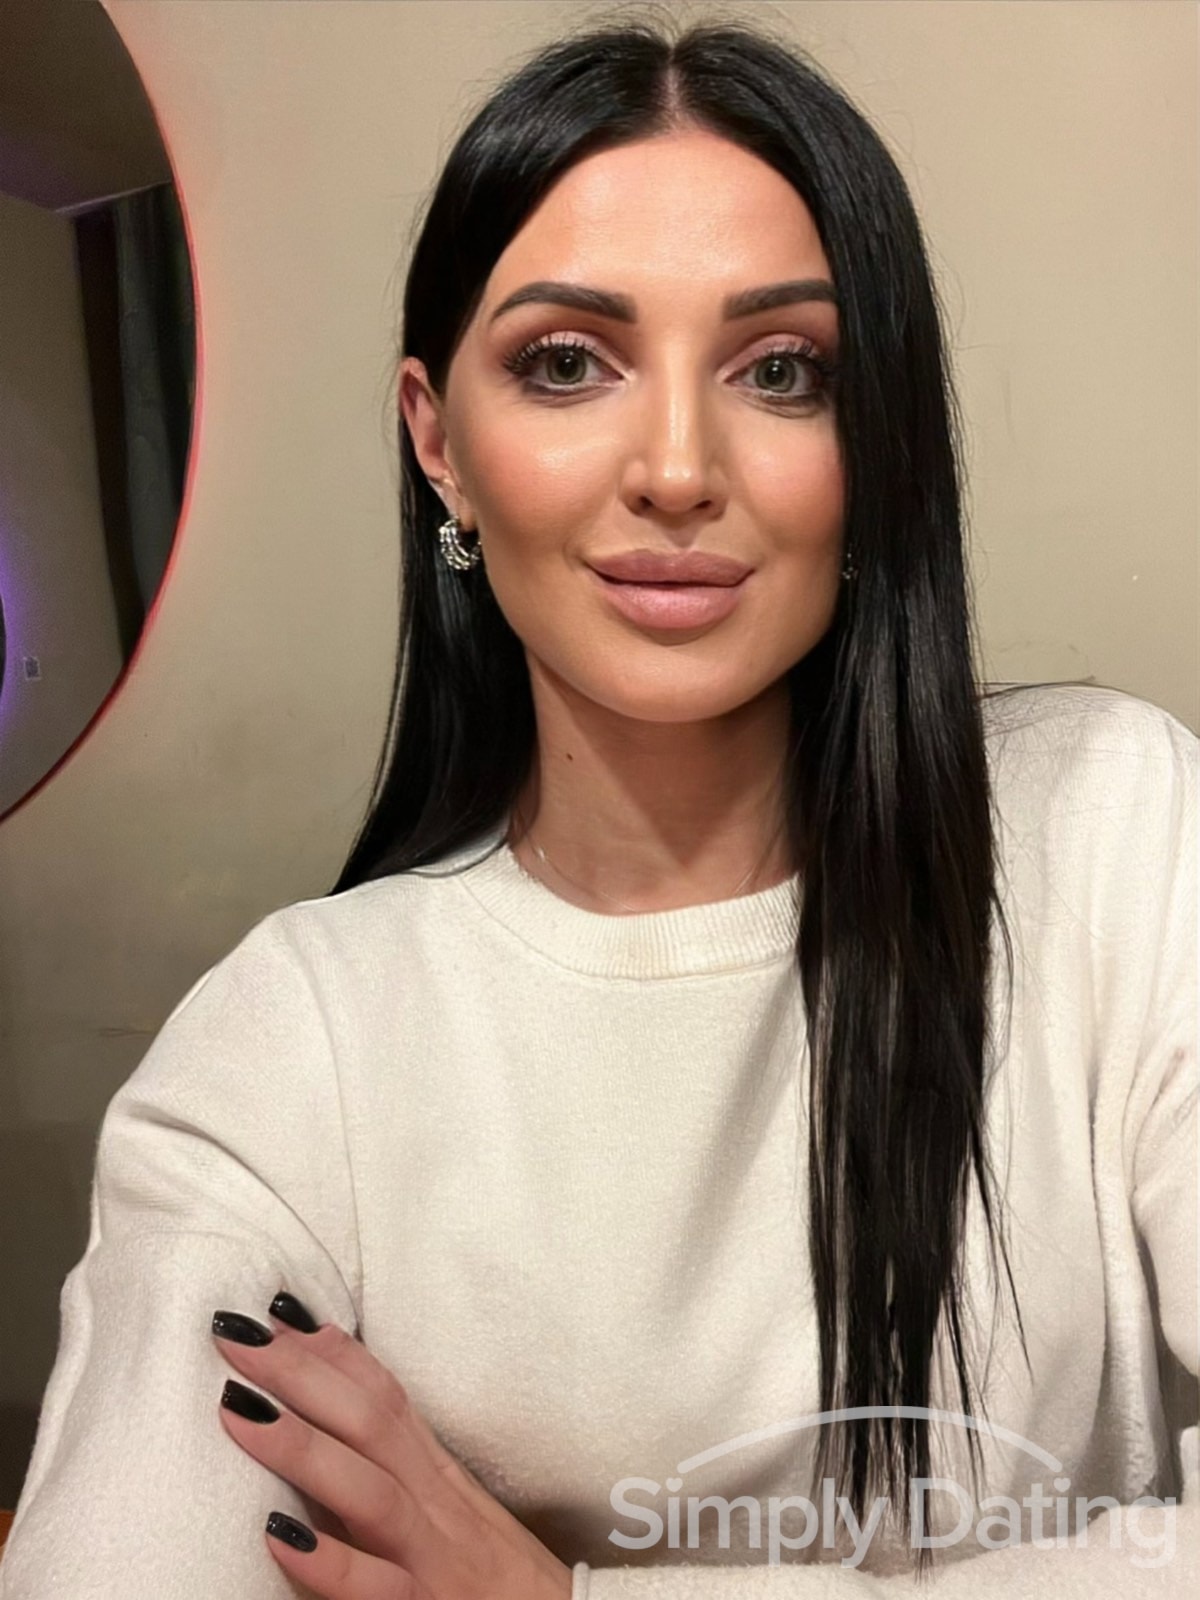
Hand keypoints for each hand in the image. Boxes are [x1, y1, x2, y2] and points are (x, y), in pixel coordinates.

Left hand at [212, 1294, 572, 1599]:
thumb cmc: (493, 1577)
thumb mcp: (448, 1509)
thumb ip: (394, 1460)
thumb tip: (330, 1400)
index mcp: (436, 1478)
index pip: (384, 1394)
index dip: (329, 1351)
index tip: (273, 1310)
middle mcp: (435, 1508)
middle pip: (370, 1423)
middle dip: (301, 1375)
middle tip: (237, 1337)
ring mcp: (432, 1560)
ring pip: (370, 1493)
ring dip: (304, 1447)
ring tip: (240, 1412)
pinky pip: (377, 1590)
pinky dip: (331, 1563)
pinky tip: (280, 1538)